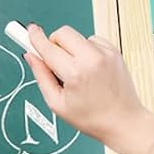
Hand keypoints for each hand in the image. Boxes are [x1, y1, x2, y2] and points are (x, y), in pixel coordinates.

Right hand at [24, 24, 153, 153]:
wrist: (124, 122)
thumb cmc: (92, 119)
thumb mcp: (58, 104)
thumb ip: (41, 77)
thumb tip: (31, 56)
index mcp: (75, 73)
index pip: (48, 47)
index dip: (36, 38)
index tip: (30, 30)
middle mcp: (91, 59)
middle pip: (62, 33)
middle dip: (54, 42)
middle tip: (55, 60)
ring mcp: (105, 53)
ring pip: (77, 37)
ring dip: (72, 49)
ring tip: (78, 72)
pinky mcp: (114, 52)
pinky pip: (93, 41)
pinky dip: (87, 51)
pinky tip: (91, 70)